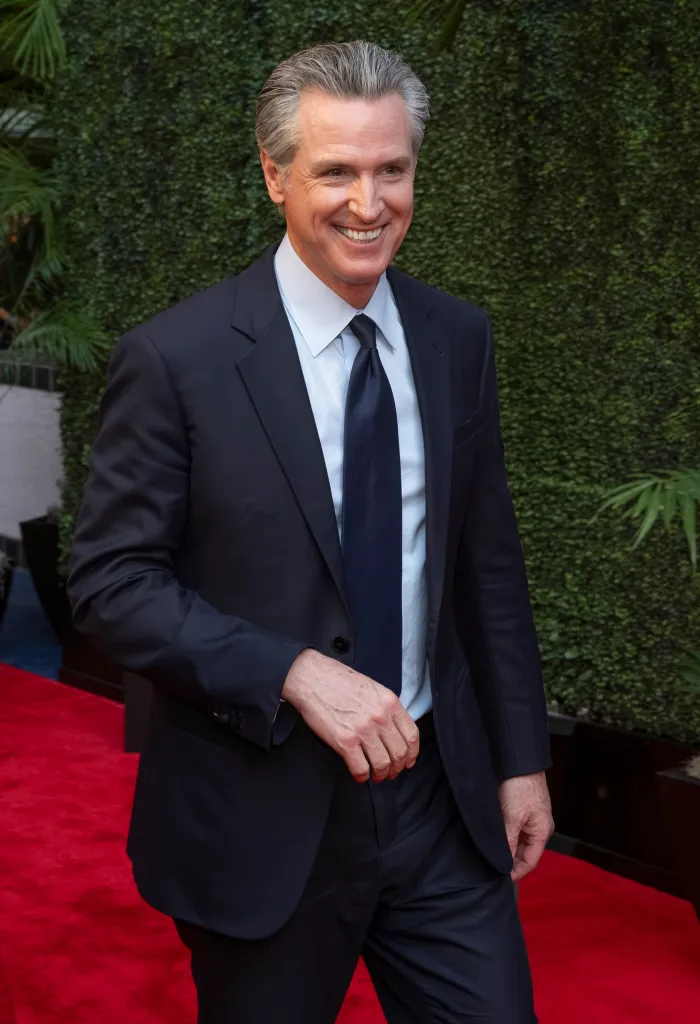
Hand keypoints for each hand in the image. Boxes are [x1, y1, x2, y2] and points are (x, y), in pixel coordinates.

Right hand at [282, 649, 419, 782]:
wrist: (312, 679)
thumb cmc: (338, 682)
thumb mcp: (372, 688)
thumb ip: (385, 708)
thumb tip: (393, 730)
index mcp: (389, 702)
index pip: (412, 735)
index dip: (412, 754)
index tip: (407, 761)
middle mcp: (380, 717)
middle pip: (400, 753)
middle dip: (397, 768)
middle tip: (391, 772)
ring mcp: (363, 730)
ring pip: (383, 764)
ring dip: (381, 774)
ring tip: (376, 775)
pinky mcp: (345, 742)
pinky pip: (361, 768)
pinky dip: (362, 777)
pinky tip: (360, 775)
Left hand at [498, 772, 553, 881]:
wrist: (519, 761)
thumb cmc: (521, 787)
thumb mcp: (512, 817)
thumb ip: (509, 842)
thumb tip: (505, 863)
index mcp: (542, 832)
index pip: (530, 861)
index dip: (516, 872)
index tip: (499, 878)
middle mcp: (538, 827)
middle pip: (524, 852)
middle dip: (510, 860)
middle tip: (491, 867)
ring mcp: (530, 818)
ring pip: (518, 840)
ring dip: (507, 846)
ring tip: (489, 853)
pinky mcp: (521, 809)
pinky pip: (513, 828)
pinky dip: (505, 834)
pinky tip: (493, 836)